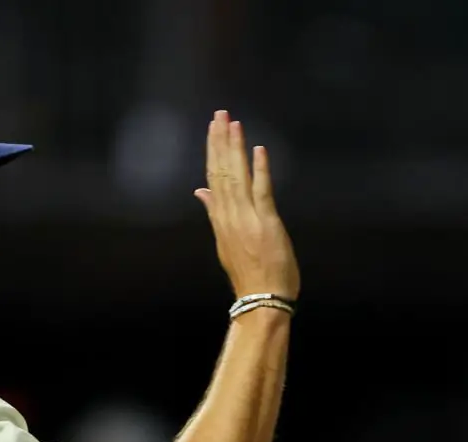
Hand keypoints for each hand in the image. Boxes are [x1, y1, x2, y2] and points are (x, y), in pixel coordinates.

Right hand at [193, 110, 298, 299]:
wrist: (261, 301)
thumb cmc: (249, 276)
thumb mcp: (226, 243)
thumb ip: (214, 213)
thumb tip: (200, 191)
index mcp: (220, 220)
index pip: (213, 177)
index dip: (213, 150)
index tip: (213, 128)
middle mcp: (230, 216)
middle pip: (221, 171)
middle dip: (220, 141)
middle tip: (220, 114)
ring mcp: (247, 219)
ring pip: (237, 177)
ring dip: (235, 148)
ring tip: (233, 123)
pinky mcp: (267, 224)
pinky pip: (261, 191)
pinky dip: (259, 170)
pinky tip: (258, 149)